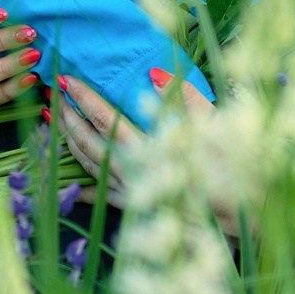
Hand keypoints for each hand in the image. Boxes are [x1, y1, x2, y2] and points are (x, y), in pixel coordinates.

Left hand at [51, 72, 238, 235]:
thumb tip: (155, 73)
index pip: (105, 118)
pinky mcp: (138, 209)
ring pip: (89, 167)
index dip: (83, 97)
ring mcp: (131, 193)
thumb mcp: (217, 127)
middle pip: (87, 143)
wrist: (243, 220)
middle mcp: (133, 173)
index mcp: (148, 149)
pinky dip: (83, 187)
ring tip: (54, 123)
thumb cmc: (234, 172)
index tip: (66, 79)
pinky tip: (71, 184)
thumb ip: (187, 99)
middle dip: (66, 118)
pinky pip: (102, 196)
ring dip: (68, 144)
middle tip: (51, 96)